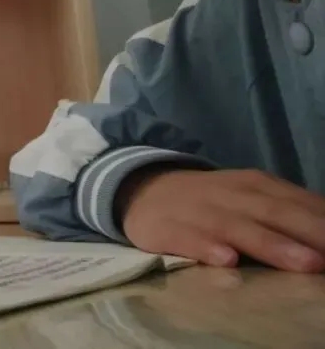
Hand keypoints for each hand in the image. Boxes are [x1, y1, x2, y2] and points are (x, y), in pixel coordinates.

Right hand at [118, 167, 324, 271]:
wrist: (142, 191)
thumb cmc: (210, 203)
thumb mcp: (250, 197)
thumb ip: (288, 213)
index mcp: (255, 185)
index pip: (298, 203)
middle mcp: (230, 194)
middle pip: (276, 213)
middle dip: (313, 234)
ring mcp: (198, 211)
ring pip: (238, 227)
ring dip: (273, 245)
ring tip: (306, 264)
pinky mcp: (167, 229)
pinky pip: (189, 239)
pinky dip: (207, 248)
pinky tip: (227, 261)